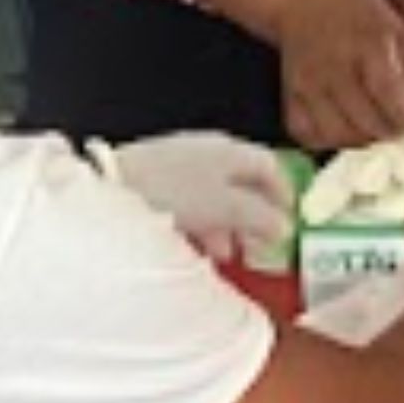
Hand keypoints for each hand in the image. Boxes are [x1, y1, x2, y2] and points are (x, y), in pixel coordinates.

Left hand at [92, 131, 296, 266]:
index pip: (270, 166)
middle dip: (254, 214)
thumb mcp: (227, 208)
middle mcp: (208, 150)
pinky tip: (196, 244)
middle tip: (259, 242)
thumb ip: (261, 218)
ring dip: (226, 223)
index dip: (284, 195)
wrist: (113, 187)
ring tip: (225, 252)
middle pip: (243, 181)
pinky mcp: (156, 177)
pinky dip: (201, 222)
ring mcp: (180, 161)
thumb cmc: (175, 193)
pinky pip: (190, 200)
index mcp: (231, 150)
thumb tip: (284, 227)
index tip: (290, 221)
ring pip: (215, 193)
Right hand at [277, 0, 403, 154]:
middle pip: (368, 123)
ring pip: (339, 136)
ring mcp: (310, 83)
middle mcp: (336, 66)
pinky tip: (343, 125)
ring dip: (362, 139)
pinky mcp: (291, 94)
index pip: (389, 95)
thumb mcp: (398, 30)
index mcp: (369, 45)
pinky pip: (308, 134)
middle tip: (398, 122)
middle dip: (391, 130)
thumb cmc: (358, 12)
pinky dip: (328, 139)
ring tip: (373, 125)